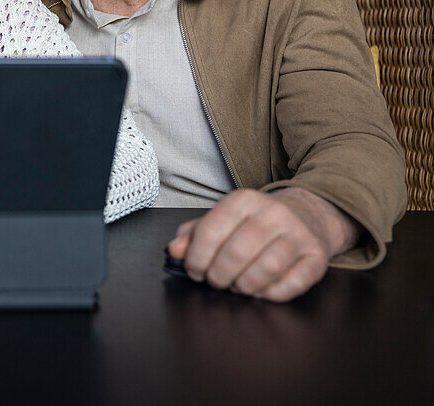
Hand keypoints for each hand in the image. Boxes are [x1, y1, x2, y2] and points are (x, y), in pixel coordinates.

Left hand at [166, 187, 357, 302]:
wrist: (309, 214)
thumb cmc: (256, 222)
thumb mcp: (224, 219)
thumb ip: (195, 234)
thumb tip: (175, 250)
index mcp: (244, 200)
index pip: (211, 230)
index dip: (197, 257)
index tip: (194, 270)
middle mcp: (273, 213)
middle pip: (237, 252)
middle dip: (219, 275)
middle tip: (216, 282)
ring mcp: (299, 234)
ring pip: (266, 269)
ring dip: (245, 286)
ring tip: (238, 286)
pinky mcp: (318, 257)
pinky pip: (293, 283)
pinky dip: (272, 294)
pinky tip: (262, 290)